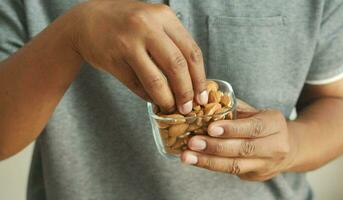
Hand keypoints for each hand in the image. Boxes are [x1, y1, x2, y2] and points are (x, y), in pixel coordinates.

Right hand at [69, 0, 206, 112]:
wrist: (86, 21)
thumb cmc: (126, 23)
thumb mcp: (153, 22)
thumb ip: (172, 43)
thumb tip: (192, 81)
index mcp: (164, 16)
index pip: (192, 51)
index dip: (199, 78)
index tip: (201, 97)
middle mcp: (147, 26)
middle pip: (177, 66)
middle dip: (186, 92)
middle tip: (188, 108)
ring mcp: (128, 42)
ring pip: (156, 80)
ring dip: (166, 99)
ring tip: (170, 108)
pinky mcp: (113, 59)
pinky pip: (137, 85)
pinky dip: (147, 96)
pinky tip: (153, 100)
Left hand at [181, 99, 297, 180]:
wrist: (289, 147)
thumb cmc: (264, 124)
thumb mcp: (255, 111)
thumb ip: (234, 108)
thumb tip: (204, 100)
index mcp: (275, 124)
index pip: (254, 127)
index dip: (232, 129)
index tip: (210, 128)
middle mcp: (275, 146)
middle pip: (243, 149)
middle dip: (215, 147)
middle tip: (192, 143)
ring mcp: (266, 164)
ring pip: (235, 165)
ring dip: (208, 161)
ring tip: (187, 156)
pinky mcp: (255, 176)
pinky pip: (231, 171)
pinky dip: (210, 165)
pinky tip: (194, 160)